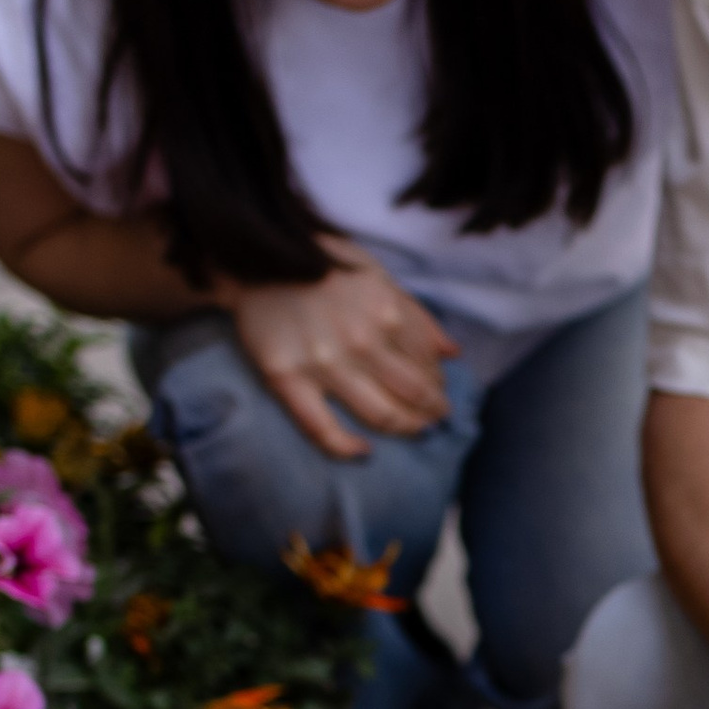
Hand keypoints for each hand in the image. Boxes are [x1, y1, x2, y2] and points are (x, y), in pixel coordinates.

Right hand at [226, 243, 456, 459]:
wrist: (255, 257)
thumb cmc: (323, 264)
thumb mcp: (377, 275)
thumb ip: (417, 314)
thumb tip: (453, 353)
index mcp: (387, 312)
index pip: (427, 364)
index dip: (438, 384)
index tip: (438, 394)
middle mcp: (361, 341)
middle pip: (412, 395)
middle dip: (431, 412)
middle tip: (434, 420)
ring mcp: (323, 363)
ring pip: (379, 414)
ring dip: (405, 429)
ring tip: (414, 432)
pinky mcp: (286, 379)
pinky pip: (321, 428)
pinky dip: (346, 448)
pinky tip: (363, 451)